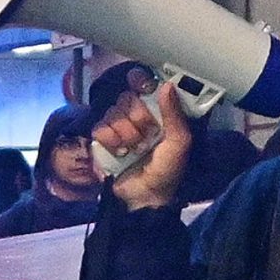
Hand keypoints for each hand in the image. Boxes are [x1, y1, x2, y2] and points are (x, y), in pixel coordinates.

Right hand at [93, 83, 194, 209]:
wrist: (144, 197)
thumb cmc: (167, 172)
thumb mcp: (180, 143)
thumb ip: (175, 114)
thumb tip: (167, 86)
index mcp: (157, 112)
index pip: (144, 84)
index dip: (141, 82)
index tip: (144, 87)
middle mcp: (136, 116)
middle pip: (126, 98)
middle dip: (138, 118)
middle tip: (147, 136)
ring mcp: (117, 128)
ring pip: (112, 113)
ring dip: (125, 133)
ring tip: (134, 149)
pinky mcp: (102, 141)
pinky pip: (99, 128)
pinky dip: (110, 141)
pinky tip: (120, 153)